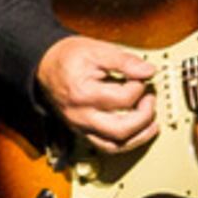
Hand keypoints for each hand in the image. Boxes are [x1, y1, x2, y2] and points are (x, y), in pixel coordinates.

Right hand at [35, 34, 157, 153]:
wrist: (45, 66)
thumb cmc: (68, 58)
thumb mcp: (96, 50)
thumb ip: (124, 61)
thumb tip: (147, 71)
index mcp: (83, 93)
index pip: (123, 99)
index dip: (139, 86)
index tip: (140, 76)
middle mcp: (81, 115)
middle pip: (121, 130)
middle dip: (144, 116)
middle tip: (150, 100)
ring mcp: (81, 126)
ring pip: (115, 145)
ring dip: (139, 137)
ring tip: (152, 123)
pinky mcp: (83, 131)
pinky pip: (107, 146)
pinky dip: (126, 142)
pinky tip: (138, 132)